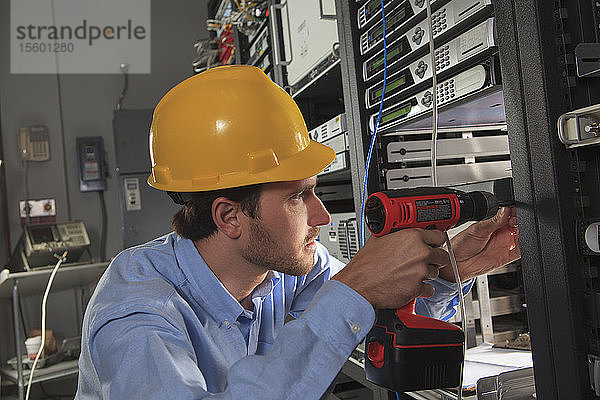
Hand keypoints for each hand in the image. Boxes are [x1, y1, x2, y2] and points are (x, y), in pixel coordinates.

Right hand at [332, 229, 449, 308]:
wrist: (359, 285)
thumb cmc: (365, 265)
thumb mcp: (378, 239)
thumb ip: (395, 234)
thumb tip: (399, 231)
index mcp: (412, 238)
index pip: (438, 236)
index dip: (435, 240)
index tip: (433, 244)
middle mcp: (420, 254)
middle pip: (442, 255)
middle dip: (434, 258)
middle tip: (423, 260)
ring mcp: (420, 272)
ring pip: (436, 272)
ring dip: (427, 273)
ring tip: (411, 273)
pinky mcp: (418, 288)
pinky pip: (429, 289)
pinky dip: (422, 288)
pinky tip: (411, 285)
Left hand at [438, 206, 519, 281]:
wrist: (456, 263)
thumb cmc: (462, 244)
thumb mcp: (477, 229)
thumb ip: (493, 221)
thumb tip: (505, 208)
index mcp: (495, 223)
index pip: (510, 214)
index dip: (514, 211)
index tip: (513, 211)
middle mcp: (502, 232)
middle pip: (520, 224)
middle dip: (520, 221)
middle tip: (513, 222)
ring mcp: (506, 244)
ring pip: (523, 236)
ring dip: (523, 233)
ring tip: (514, 231)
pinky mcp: (508, 256)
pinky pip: (521, 251)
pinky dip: (524, 246)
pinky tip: (518, 242)